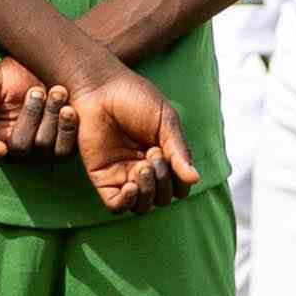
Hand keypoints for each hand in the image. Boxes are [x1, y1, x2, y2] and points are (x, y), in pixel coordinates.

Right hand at [0, 57, 57, 163]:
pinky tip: (68, 109)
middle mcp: (16, 148)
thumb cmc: (13, 74)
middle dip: (30, 116)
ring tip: (56, 92)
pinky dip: (67, 128)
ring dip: (50, 118)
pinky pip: (65, 150)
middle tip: (36, 91)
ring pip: (43, 147)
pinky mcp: (63, 147)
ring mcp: (40, 151)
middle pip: (20, 148)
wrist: (47, 64)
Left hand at [70, 69, 199, 211]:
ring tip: (142, 167)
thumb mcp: (166, 121)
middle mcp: (144, 171)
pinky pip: (116, 206)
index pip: (178, 188)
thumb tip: (196, 179)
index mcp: (163, 158)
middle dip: (163, 181)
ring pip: (142, 207)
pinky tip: (130, 186)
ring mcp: (122, 175)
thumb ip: (179, 151)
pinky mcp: (102, 178)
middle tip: (152, 153)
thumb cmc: (135, 98)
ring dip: (148, 192)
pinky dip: (126, 202)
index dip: (179, 179)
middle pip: (162, 199)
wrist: (100, 88)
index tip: (167, 152)